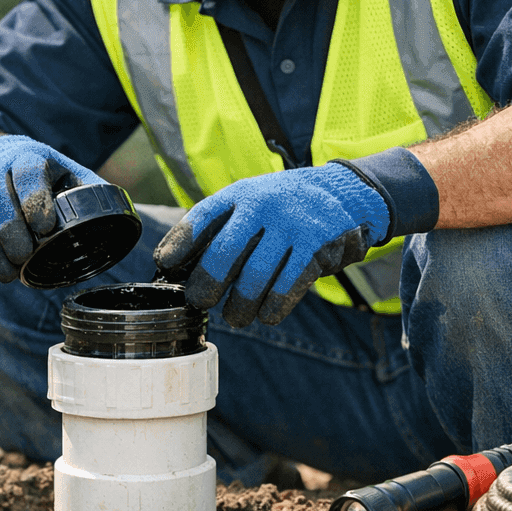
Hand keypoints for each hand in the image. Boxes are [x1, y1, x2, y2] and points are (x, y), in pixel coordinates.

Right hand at [0, 135, 104, 282]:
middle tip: (25, 258)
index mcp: (29, 158)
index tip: (45, 228)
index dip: (34, 199)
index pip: (27, 172)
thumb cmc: (45, 176)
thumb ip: (92, 191)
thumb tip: (124, 218)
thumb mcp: (70, 173)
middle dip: (9, 232)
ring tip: (9, 274)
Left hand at [153, 162, 389, 326]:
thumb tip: (178, 266)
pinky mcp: (316, 247)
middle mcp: (264, 205)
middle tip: (200, 301)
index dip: (180, 242)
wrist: (345, 193)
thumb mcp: (253, 203)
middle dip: (207, 284)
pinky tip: (267, 315)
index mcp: (242, 194)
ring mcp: (292, 225)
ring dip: (241, 305)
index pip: (203, 216)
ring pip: (255, 277)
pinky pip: (288, 286)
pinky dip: (274, 307)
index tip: (165, 264)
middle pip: (225, 252)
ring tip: (236, 316)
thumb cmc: (286, 207)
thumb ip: (222, 228)